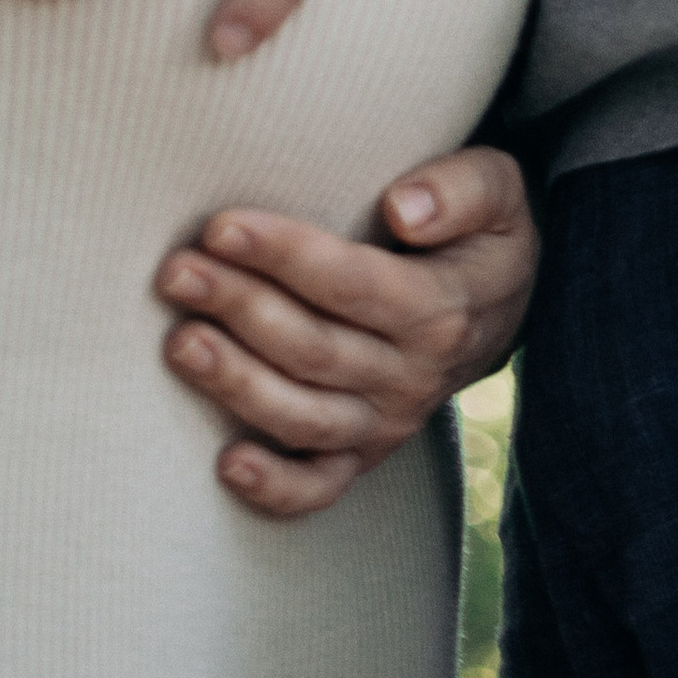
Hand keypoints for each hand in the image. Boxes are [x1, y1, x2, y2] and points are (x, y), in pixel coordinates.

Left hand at [156, 148, 537, 516]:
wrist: (501, 306)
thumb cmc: (477, 232)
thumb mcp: (496, 191)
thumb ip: (461, 190)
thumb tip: (403, 210)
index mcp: (438, 308)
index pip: (349, 283)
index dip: (283, 256)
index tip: (221, 227)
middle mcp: (411, 375)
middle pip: (313, 348)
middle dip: (239, 308)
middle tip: (176, 272)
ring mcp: (386, 422)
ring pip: (304, 415)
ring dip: (236, 383)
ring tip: (179, 342)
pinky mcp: (364, 454)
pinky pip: (321, 486)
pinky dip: (275, 487)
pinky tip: (227, 463)